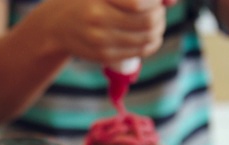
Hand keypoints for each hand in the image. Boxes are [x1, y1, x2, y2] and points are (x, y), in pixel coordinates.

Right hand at [26, 0, 166, 62]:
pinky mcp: (104, 55)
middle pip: (148, 21)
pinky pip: (140, 51)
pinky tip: (152, 36)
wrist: (57, 24)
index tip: (154, 0)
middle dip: (160, 14)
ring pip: (148, 38)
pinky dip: (153, 43)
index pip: (140, 3)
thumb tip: (172, 1)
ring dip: (159, 29)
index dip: (156, 1)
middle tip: (158, 10)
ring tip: (155, 22)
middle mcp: (98, 17)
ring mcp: (101, 39)